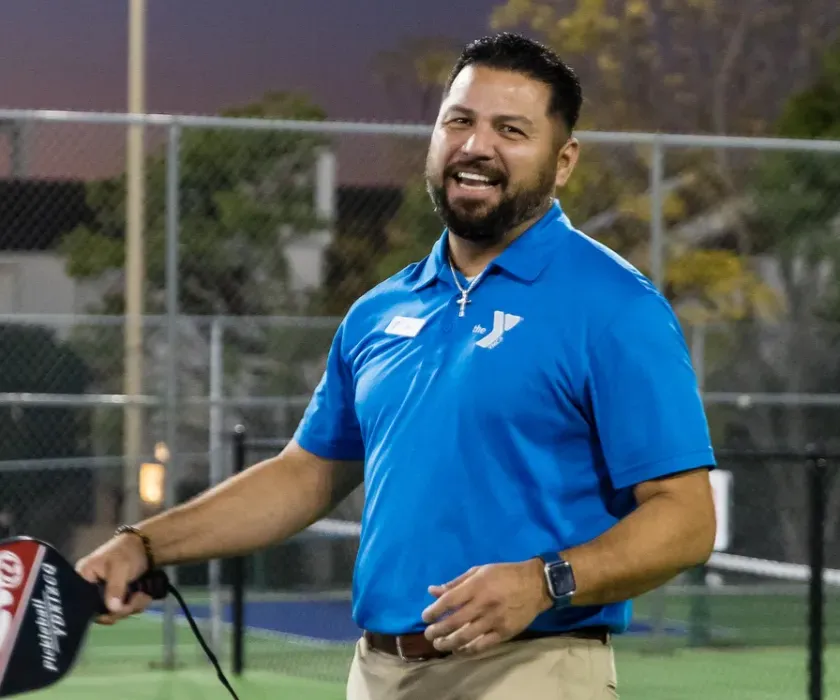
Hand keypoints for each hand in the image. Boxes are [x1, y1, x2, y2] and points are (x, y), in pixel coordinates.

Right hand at [75, 533, 152, 624]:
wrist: (145, 546)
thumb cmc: (127, 551)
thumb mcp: (120, 567)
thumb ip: (115, 588)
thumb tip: (112, 610)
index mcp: (83, 578)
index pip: (84, 603)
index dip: (101, 610)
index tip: (118, 609)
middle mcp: (90, 589)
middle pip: (100, 612)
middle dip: (121, 610)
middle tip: (138, 598)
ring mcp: (104, 594)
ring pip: (114, 613)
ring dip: (131, 608)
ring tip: (143, 596)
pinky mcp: (116, 597)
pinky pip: (122, 610)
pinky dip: (134, 606)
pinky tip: (144, 597)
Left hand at [421, 559, 552, 654]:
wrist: (536, 585)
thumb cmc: (505, 574)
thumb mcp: (479, 571)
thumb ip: (456, 583)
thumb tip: (433, 590)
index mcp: (477, 586)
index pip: (449, 601)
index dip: (434, 611)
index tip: (425, 616)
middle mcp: (484, 604)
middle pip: (454, 621)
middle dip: (437, 630)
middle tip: (428, 634)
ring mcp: (494, 620)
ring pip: (466, 636)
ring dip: (448, 643)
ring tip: (439, 644)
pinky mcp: (504, 632)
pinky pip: (482, 645)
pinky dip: (468, 650)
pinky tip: (458, 650)